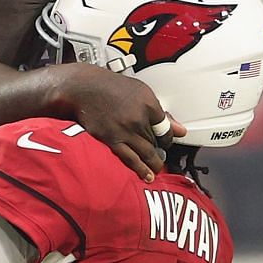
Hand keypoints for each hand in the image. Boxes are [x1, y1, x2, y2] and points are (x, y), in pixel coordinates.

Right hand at [55, 65, 183, 180]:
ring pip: (147, 152)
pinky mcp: (111, 139)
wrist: (82, 88)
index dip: (167, 136)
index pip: (166, 127)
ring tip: (157, 167)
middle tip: (159, 153)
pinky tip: (147, 176)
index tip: (165, 140)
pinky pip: (130, 158)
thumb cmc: (109, 87)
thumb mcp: (140, 92)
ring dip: (154, 162)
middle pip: (157, 140)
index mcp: (148, 102)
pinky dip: (140, 169)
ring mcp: (125, 129)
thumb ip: (160, 113)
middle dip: (159, 148)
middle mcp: (138, 116)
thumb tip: (180, 130)